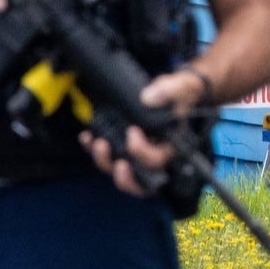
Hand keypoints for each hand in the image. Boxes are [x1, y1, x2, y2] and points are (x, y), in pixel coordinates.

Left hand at [78, 70, 205, 196]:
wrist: (176, 93)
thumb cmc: (182, 94)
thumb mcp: (183, 87)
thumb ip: (170, 91)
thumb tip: (148, 97)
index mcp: (172, 147)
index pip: (156, 161)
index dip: (141, 152)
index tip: (132, 131)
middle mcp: (155, 156)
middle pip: (139, 181)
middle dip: (122, 175)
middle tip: (110, 155)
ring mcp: (138, 154)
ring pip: (121, 172)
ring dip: (104, 161)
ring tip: (96, 142)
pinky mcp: (125, 146)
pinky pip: (109, 156)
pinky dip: (94, 149)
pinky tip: (87, 136)